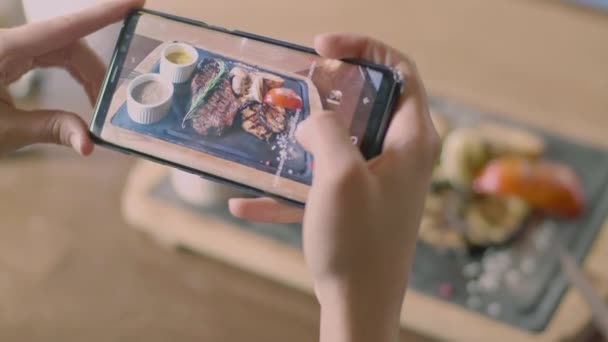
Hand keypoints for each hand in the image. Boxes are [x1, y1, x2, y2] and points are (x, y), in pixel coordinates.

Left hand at [0, 0, 143, 155]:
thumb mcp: (2, 132)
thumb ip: (50, 129)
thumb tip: (90, 144)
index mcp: (6, 50)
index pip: (66, 29)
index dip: (104, 14)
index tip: (136, 2)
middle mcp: (9, 42)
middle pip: (68, 43)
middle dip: (95, 70)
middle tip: (112, 103)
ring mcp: (8, 48)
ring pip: (60, 49)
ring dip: (84, 74)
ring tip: (98, 104)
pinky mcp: (6, 57)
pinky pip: (47, 56)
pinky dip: (68, 73)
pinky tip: (80, 92)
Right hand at [229, 33, 439, 341]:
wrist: (359, 306)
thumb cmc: (359, 242)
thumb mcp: (339, 175)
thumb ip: (326, 131)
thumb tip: (314, 120)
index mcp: (411, 139)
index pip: (399, 71)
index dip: (364, 49)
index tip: (323, 47)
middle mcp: (399, 156)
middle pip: (366, 104)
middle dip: (327, 92)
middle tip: (293, 87)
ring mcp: (378, 182)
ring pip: (340, 142)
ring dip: (304, 140)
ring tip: (271, 134)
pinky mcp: (356, 206)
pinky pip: (321, 186)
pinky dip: (289, 191)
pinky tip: (246, 204)